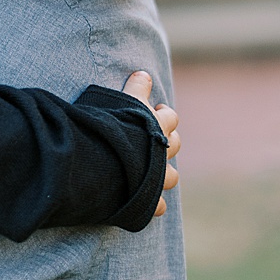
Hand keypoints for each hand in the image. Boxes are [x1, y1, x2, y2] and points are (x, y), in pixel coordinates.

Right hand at [122, 71, 180, 215]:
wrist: (104, 160)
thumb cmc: (110, 125)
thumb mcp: (122, 98)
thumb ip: (136, 87)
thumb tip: (144, 73)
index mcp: (157, 126)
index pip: (170, 117)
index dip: (163, 113)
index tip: (155, 110)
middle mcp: (161, 151)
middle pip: (175, 144)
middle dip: (168, 140)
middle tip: (153, 138)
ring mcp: (157, 176)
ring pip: (171, 176)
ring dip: (164, 173)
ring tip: (153, 172)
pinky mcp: (148, 199)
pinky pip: (156, 206)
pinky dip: (153, 205)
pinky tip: (149, 204)